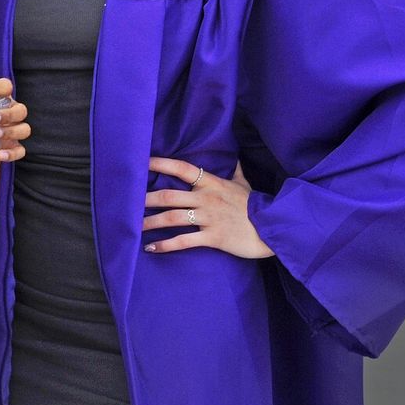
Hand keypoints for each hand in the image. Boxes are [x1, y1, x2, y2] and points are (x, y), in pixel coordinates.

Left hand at [0, 78, 29, 160]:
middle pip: (20, 110)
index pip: (5, 87)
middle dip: (6, 114)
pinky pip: (21, 150)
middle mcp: (13, 113)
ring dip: (9, 131)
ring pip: (24, 129)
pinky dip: (12, 153)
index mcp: (2, 98)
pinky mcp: (15, 147)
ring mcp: (16, 130)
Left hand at [143, 158, 273, 258]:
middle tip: (128, 202)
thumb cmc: (257, 205)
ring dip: (150, 222)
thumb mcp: (245, 184)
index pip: (182, 168)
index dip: (161, 163)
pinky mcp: (214, 237)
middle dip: (146, 199)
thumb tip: (235, 156)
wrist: (276, 228)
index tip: (142, 161)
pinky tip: (151, 248)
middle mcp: (207, 198)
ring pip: (172, 218)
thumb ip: (235, 171)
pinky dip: (165, 245)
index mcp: (212, 183)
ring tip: (134, 226)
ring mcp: (209, 218)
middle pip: (169, 195)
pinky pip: (184, 241)